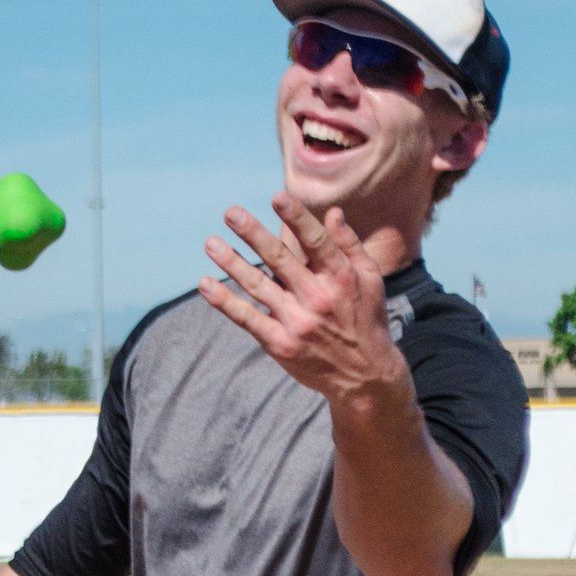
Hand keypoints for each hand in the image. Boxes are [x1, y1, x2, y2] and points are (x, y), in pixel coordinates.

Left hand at [198, 193, 410, 407]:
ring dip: (231, 263)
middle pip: (280, 259)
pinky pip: (247, 319)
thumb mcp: (370, 279)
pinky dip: (225, 302)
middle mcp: (318, 298)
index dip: (296, 218)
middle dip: (253, 234)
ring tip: (210, 244)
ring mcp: (297, 323)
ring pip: (258, 286)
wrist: (364, 377)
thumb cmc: (366, 320)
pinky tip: (206, 284)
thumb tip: (332, 212)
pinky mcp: (280, 344)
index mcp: (340, 278)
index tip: (277, 197)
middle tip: (230, 212)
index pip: (315, 241)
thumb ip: (349, 245)